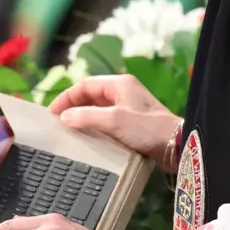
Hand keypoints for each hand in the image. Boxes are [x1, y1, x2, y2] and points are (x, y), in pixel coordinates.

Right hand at [48, 74, 180, 167]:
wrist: (177, 145)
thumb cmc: (146, 129)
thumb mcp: (114, 120)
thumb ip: (87, 117)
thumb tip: (64, 117)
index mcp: (119, 84)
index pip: (85, 85)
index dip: (66, 97)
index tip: (52, 113)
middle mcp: (124, 91)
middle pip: (91, 95)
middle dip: (73, 106)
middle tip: (58, 122)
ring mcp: (130, 106)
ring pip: (99, 108)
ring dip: (84, 116)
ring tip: (70, 130)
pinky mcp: (134, 122)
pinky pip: (108, 119)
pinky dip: (95, 125)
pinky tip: (89, 137)